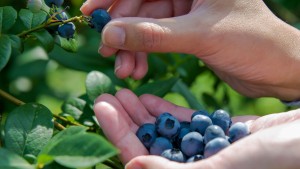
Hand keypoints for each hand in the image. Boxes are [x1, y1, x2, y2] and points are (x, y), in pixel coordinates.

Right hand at [81, 0, 299, 100]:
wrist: (277, 69)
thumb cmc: (253, 43)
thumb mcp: (200, 36)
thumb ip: (154, 34)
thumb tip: (110, 33)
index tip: (92, 12)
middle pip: (142, 4)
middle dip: (123, 31)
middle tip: (107, 52)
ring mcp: (187, 11)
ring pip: (147, 25)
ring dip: (132, 48)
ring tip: (125, 69)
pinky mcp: (188, 31)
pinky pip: (157, 39)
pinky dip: (145, 54)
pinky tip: (138, 68)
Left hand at [93, 89, 299, 168]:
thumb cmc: (280, 158)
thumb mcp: (229, 166)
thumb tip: (133, 167)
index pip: (143, 158)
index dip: (120, 134)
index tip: (102, 107)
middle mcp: (194, 168)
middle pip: (149, 144)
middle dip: (126, 120)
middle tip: (106, 96)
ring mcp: (205, 151)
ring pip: (164, 132)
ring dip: (142, 112)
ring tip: (123, 92)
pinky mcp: (217, 135)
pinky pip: (184, 123)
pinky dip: (166, 110)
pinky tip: (149, 97)